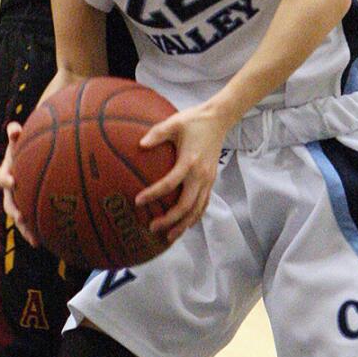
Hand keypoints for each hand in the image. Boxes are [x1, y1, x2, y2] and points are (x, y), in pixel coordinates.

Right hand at [0, 121, 37, 246]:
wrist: (32, 154)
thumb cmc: (27, 145)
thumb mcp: (21, 139)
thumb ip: (16, 135)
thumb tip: (13, 128)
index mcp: (7, 172)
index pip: (2, 178)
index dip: (6, 179)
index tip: (13, 181)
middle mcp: (10, 189)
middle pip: (9, 203)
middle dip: (15, 211)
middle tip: (21, 216)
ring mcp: (18, 200)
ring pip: (19, 217)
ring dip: (25, 228)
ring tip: (34, 238)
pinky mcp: (28, 208)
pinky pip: (30, 222)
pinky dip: (34, 232)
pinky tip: (43, 243)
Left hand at [134, 102, 230, 242]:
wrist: (219, 120)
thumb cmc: (194, 121)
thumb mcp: (174, 123)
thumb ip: (157, 133)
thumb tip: (140, 144)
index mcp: (190, 162)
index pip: (170, 183)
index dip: (154, 194)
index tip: (138, 201)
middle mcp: (201, 175)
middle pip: (186, 205)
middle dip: (170, 220)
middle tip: (152, 227)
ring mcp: (208, 179)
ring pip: (197, 209)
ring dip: (183, 224)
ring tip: (169, 236)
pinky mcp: (211, 180)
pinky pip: (203, 204)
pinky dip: (194, 217)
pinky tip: (185, 225)